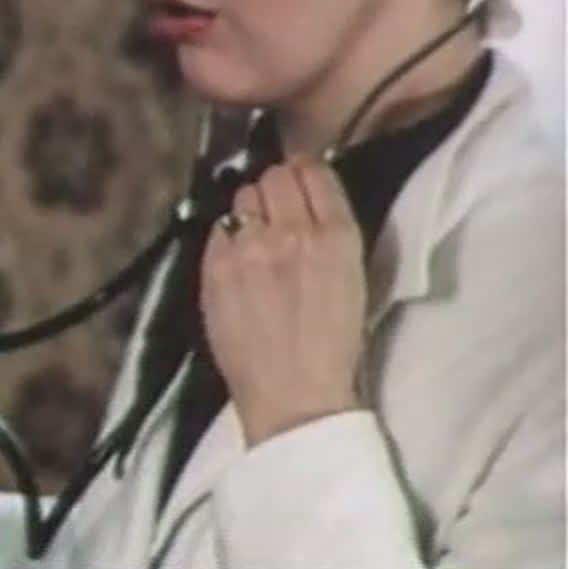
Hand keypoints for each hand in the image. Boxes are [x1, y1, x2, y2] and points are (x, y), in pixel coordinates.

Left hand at [201, 159, 366, 446]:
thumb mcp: (352, 278)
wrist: (294, 398)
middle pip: (273, 176)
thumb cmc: (332, 346)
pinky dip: (226, 240)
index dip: (302, 175)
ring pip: (242, 196)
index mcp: (337, 236)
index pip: (313, 170)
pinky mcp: (216, 266)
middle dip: (274, 190)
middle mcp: (292, 232)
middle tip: (275, 214)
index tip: (298, 185)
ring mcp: (249, 248)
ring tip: (255, 240)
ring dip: (249, 211)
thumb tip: (305, 198)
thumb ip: (329, 232)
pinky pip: (218, 229)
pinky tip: (236, 265)